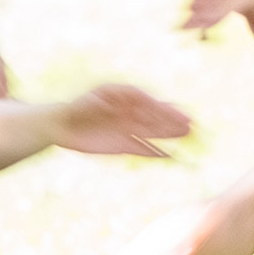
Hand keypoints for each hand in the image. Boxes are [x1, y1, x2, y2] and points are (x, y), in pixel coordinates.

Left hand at [47, 83, 191, 157]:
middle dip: (171, 121)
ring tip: (186, 134)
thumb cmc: (76, 108)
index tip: (174, 112)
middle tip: (190, 124)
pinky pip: (142, 149)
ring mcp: (128, 130)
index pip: (149, 103)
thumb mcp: (87, 102)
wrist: (63, 125)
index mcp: (125, 99)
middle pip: (155, 117)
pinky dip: (154, 153)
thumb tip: (112, 107)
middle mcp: (130, 114)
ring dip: (168, 134)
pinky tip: (168, 156)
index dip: (163, 109)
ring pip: (152, 132)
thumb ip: (100, 102)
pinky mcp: (123, 145)